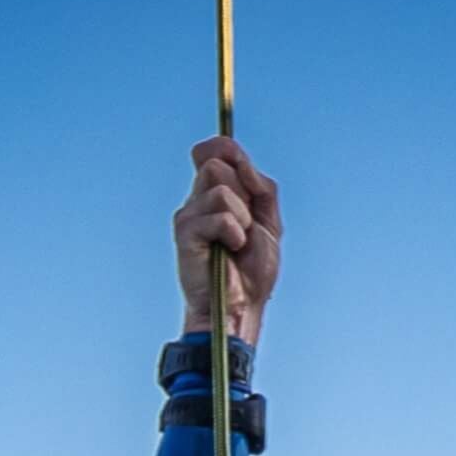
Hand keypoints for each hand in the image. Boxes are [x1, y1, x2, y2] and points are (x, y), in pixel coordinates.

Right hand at [174, 137, 282, 345]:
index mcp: (216, 193)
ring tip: (238, 242)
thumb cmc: (253, 271)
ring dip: (242, 217)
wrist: (242, 306)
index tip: (246, 173)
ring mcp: (189, 215)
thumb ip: (262, 187)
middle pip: (218, 164)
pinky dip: (234, 232)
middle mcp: (198, 199)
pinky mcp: (185, 232)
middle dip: (244, 193)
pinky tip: (230, 249)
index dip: (227, 149)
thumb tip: (243, 162)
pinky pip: (219, 215)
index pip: (213, 150)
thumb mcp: (270, 222)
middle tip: (246, 223)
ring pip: (220, 188)